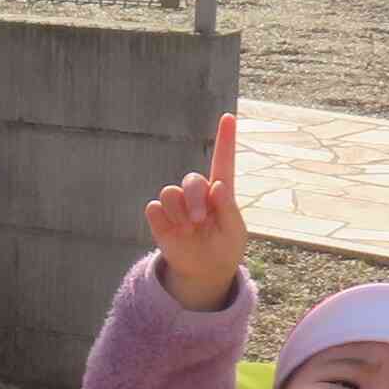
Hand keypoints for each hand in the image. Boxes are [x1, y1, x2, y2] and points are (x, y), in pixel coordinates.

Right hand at [142, 114, 245, 312]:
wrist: (204, 271)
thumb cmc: (224, 248)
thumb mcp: (234, 231)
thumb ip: (228, 209)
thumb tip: (218, 186)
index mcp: (220, 193)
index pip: (223, 161)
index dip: (225, 139)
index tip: (229, 117)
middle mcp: (197, 194)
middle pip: (191, 180)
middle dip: (195, 198)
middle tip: (199, 220)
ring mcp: (177, 205)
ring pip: (170, 192)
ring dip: (179, 211)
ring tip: (188, 229)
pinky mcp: (160, 217)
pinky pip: (154, 208)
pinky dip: (164, 219)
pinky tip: (174, 231)